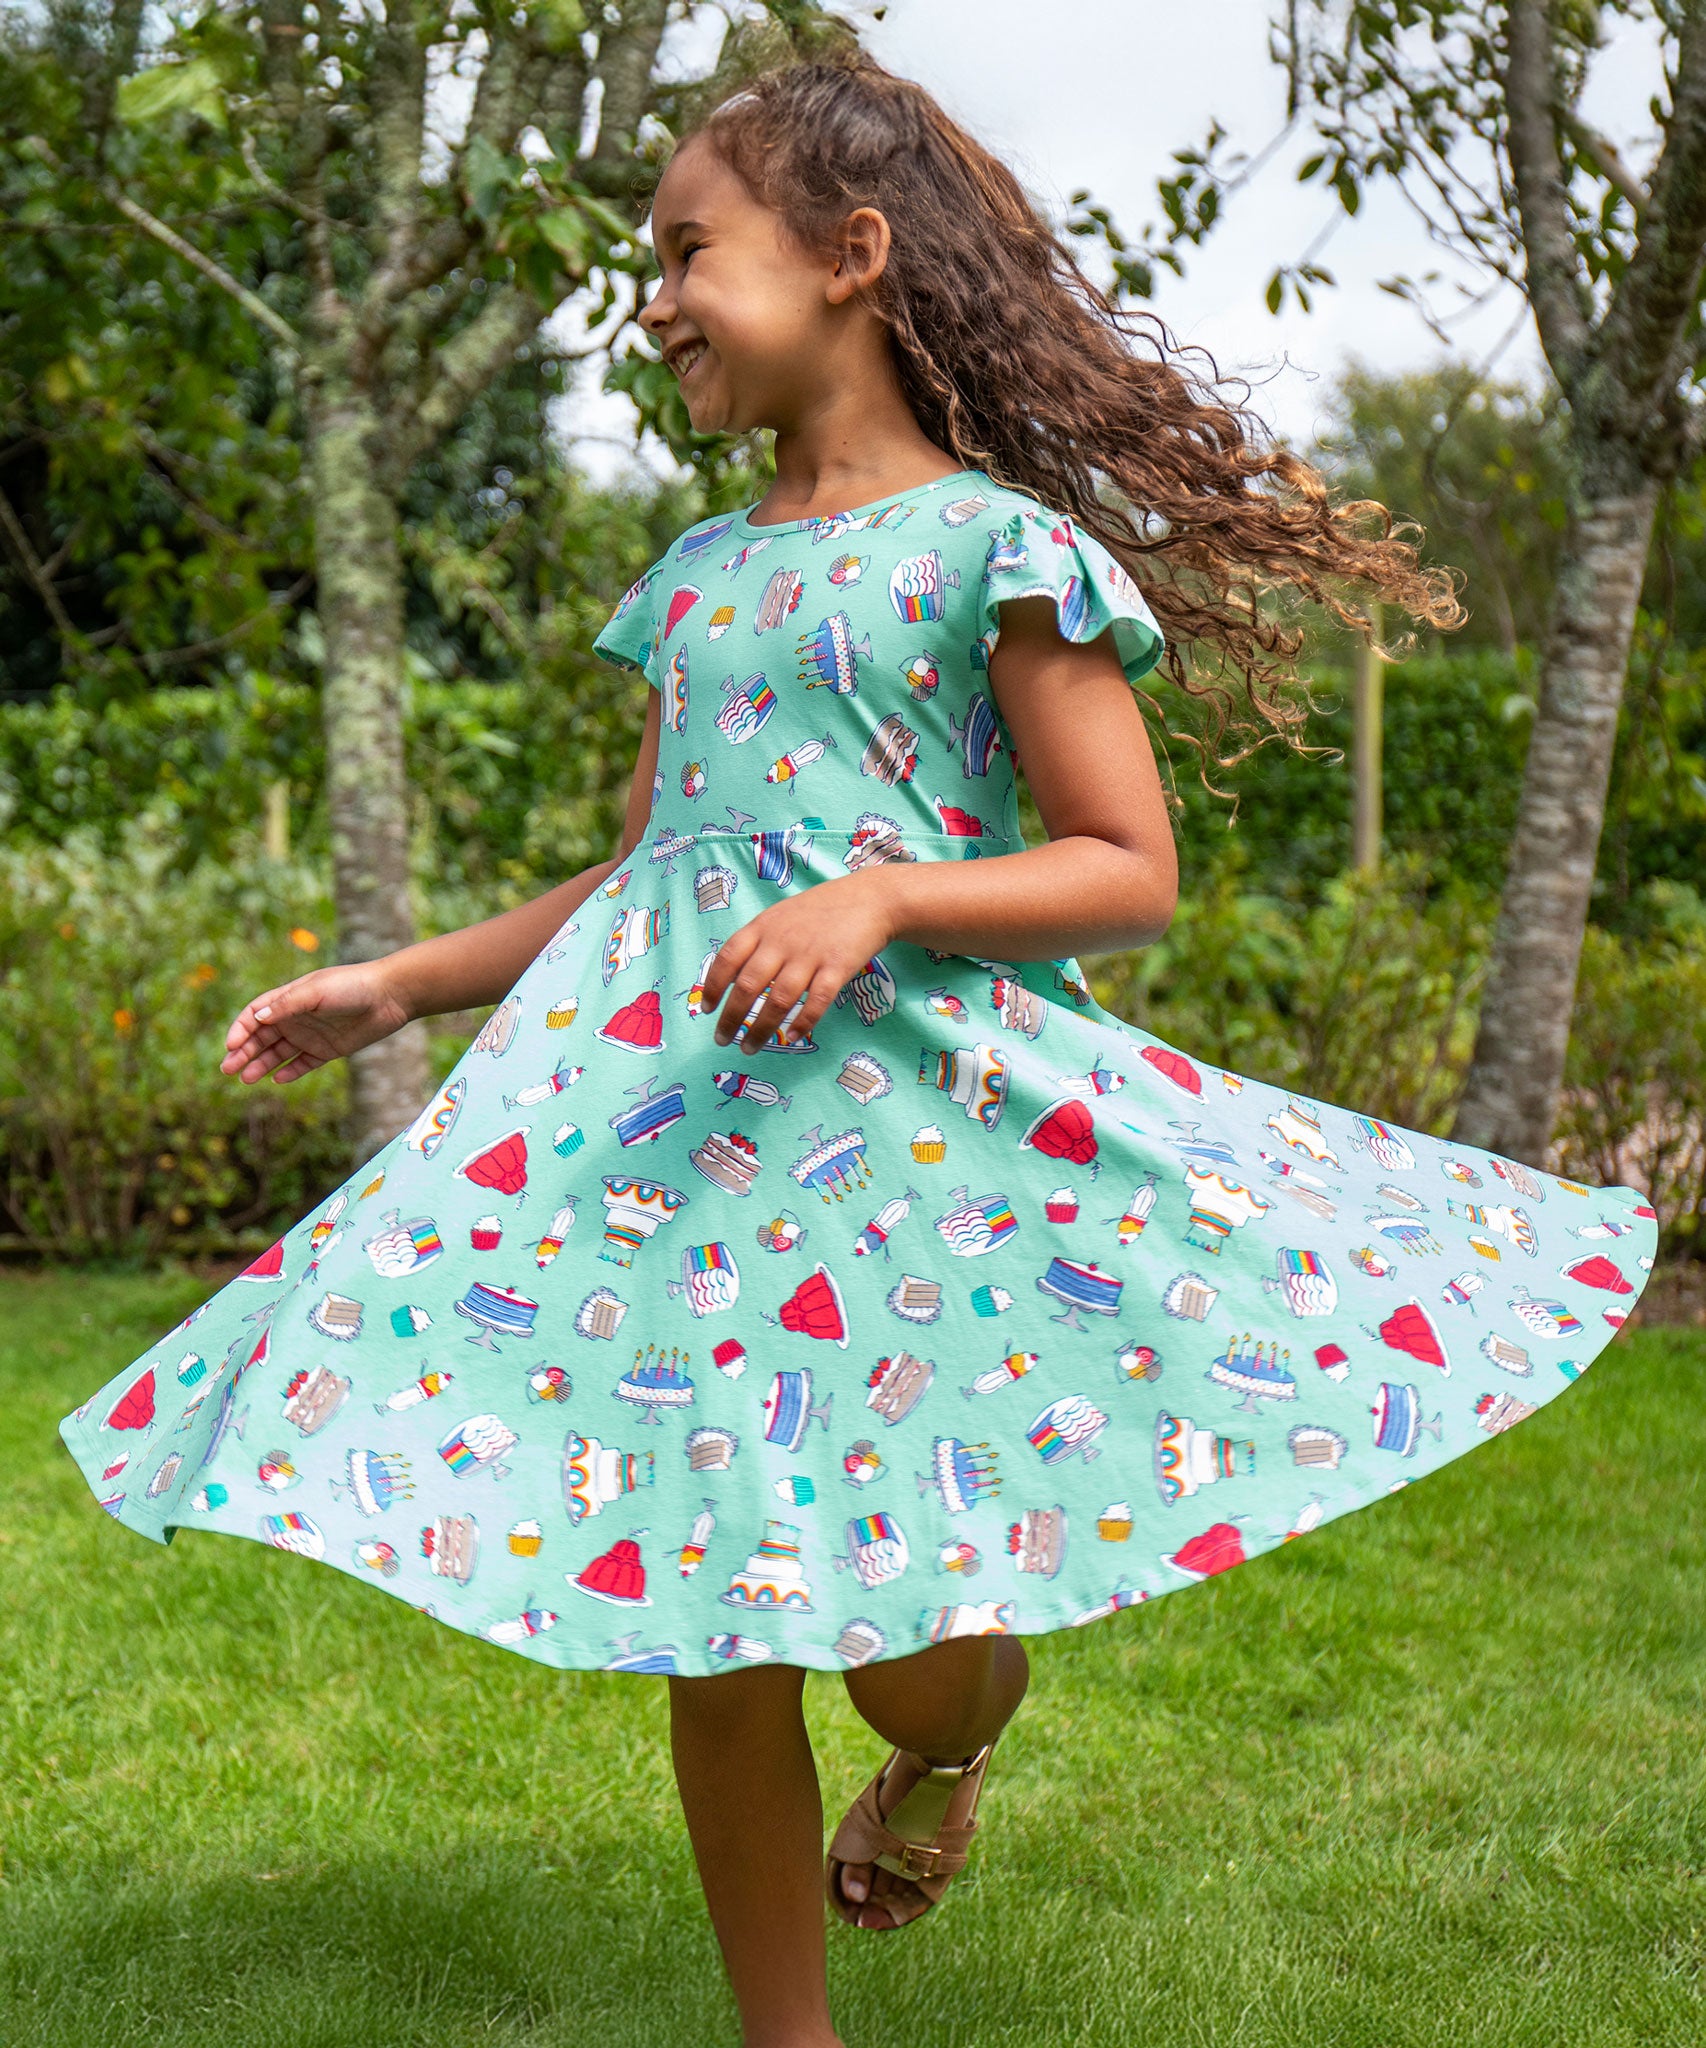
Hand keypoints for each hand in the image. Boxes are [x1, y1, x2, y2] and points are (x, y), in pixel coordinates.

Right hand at [221, 959, 415, 1085]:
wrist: (390, 996)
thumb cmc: (351, 986)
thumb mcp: (316, 991)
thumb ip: (287, 1005)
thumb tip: (257, 1018)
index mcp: (289, 998)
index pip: (255, 1015)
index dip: (241, 1029)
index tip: (231, 1046)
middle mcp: (296, 1017)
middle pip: (262, 1037)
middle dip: (243, 1052)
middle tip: (227, 1069)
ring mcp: (311, 1035)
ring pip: (278, 1053)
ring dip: (261, 1065)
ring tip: (245, 1079)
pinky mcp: (327, 1050)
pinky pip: (303, 1064)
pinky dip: (290, 1072)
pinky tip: (276, 1079)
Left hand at [699, 873, 894, 1054]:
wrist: (871, 898)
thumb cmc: (822, 910)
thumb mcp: (781, 915)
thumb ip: (758, 941)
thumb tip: (732, 976)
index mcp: (764, 926)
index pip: (728, 958)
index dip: (714, 986)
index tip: (707, 1009)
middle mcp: (782, 941)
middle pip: (749, 985)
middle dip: (731, 1017)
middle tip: (723, 1040)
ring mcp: (810, 954)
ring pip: (779, 999)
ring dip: (761, 1029)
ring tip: (750, 1048)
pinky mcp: (838, 966)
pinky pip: (816, 1001)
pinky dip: (802, 1022)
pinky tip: (791, 1037)